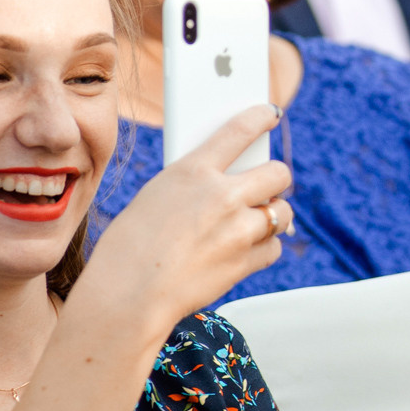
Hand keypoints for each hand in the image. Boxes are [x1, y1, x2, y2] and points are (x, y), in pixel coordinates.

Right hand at [79, 105, 292, 332]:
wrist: (127, 296)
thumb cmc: (129, 248)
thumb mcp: (155, 197)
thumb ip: (194, 185)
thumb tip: (224, 182)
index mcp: (192, 172)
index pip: (240, 130)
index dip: (261, 117)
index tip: (271, 114)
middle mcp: (222, 196)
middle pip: (277, 172)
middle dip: (275, 176)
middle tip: (267, 182)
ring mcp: (237, 230)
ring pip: (282, 212)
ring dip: (272, 214)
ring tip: (256, 219)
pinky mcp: (244, 262)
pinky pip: (273, 247)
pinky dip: (264, 247)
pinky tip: (248, 248)